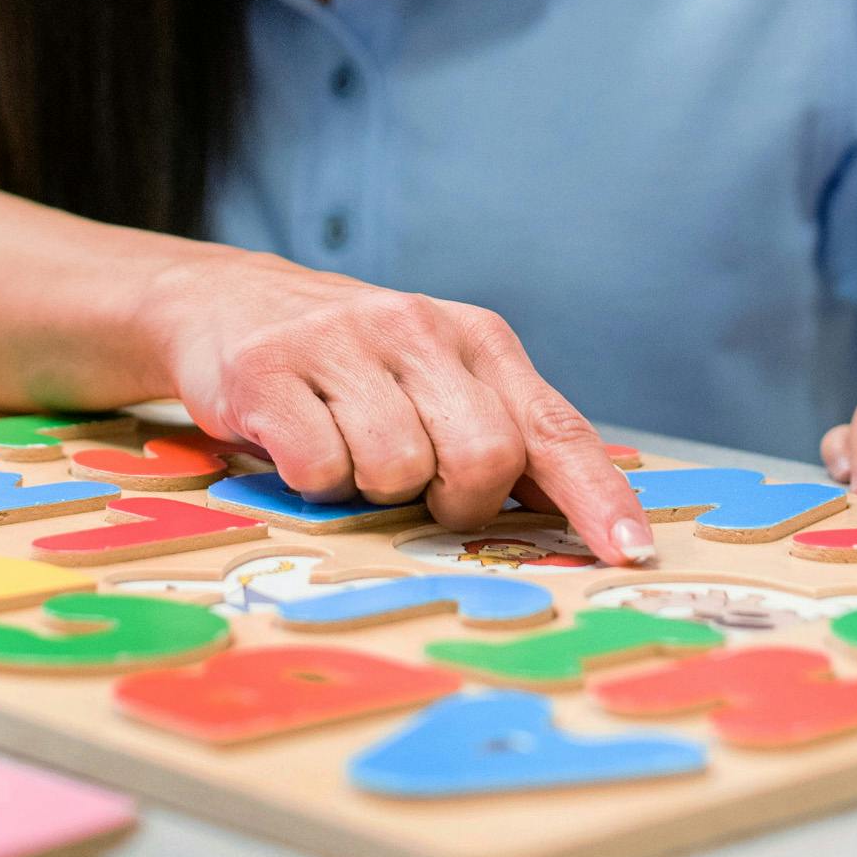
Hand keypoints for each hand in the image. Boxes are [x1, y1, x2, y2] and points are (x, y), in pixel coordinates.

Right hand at [141, 250, 652, 564]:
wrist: (226, 301)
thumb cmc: (353, 366)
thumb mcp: (437, 379)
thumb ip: (503, 432)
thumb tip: (589, 515)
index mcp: (477, 339)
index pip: (553, 428)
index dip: (596, 496)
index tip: (629, 554)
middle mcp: (417, 329)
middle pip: (485, 457)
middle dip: (455, 500)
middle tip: (416, 489)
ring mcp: (341, 341)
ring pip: (397, 469)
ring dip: (369, 488)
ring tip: (344, 450)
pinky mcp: (268, 367)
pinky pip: (319, 469)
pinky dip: (312, 482)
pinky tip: (298, 443)